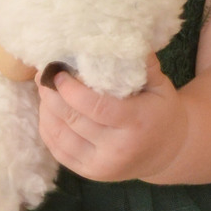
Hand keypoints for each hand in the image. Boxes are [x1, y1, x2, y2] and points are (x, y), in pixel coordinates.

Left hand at [37, 54, 187, 183]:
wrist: (167, 153)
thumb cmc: (160, 112)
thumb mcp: (161, 86)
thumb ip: (143, 63)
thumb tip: (122, 36)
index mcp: (136, 123)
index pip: (96, 107)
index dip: (71, 89)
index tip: (58, 72)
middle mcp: (118, 149)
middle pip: (73, 120)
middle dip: (52, 96)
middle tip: (44, 75)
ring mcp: (102, 165)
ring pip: (60, 136)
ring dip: (46, 110)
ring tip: (44, 90)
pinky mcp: (90, 173)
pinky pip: (58, 150)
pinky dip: (48, 128)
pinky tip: (47, 111)